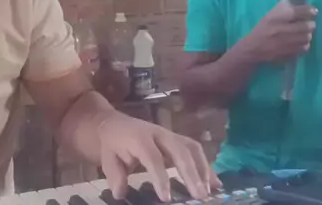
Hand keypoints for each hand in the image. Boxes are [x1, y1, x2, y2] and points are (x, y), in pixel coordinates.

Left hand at [97, 112, 221, 201]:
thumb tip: (121, 193)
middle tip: (199, 196)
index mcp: (139, 138)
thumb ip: (115, 175)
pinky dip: (206, 166)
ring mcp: (170, 134)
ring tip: (208, 191)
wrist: (113, 123)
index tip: (167, 198)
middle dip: (191, 173)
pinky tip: (215, 183)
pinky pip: (195, 149)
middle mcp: (158, 133)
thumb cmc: (111, 144)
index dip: (161, 177)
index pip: (153, 157)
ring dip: (202, 169)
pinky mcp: (177, 139)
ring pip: (191, 148)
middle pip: (179, 150)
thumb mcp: (107, 158)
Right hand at [237, 0, 316, 63]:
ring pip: (308, 37)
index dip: (310, 11)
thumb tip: (305, 1)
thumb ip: (289, 4)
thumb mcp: (273, 12)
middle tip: (306, 24)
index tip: (312, 12)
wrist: (254, 48)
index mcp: (279, 15)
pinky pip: (305, 47)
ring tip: (301, 34)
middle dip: (309, 24)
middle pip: (309, 25)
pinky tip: (297, 43)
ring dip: (307, 34)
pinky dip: (303, 45)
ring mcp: (288, 43)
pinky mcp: (290, 54)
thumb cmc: (264, 27)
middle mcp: (284, 28)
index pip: (303, 11)